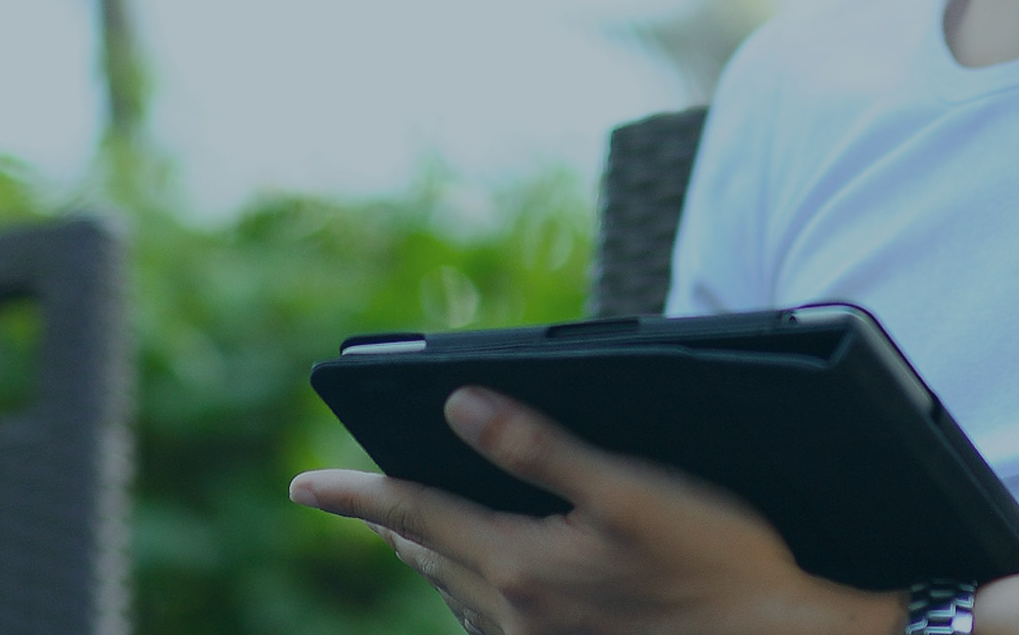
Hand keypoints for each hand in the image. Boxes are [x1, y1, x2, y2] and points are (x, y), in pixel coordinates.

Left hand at [290, 386, 905, 634]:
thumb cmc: (716, 560)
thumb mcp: (628, 489)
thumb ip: (537, 447)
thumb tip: (459, 406)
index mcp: (521, 564)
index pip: (412, 515)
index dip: (353, 495)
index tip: (302, 485)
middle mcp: (519, 613)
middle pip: (428, 555)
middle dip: (388, 520)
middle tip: (355, 498)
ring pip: (457, 592)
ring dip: (427, 554)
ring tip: (410, 530)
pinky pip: (493, 621)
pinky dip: (470, 589)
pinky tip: (488, 584)